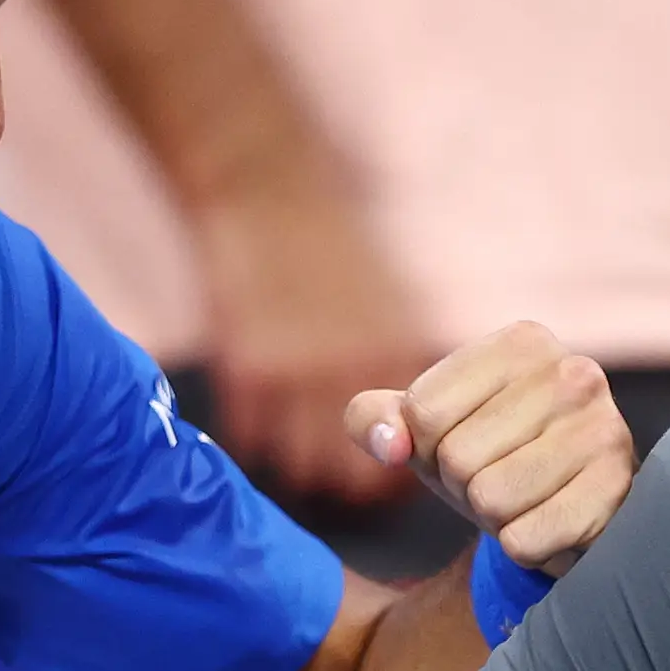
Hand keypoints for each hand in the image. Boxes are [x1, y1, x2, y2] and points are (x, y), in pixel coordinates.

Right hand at [188, 169, 431, 505]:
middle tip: (343, 465)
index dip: (403, 466)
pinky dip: (258, 434)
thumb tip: (421, 428)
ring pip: (301, 470)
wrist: (271, 189)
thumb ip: (412, 362)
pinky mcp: (247, 368)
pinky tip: (264, 410)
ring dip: (300, 462)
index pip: (413, 455)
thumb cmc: (341, 244)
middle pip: (355, 481)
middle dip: (350, 481)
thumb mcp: (398, 297)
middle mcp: (354, 371)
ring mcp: (297, 374)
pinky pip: (253, 438)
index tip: (392, 459)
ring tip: (299, 439)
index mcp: (400, 353)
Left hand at [343, 321, 632, 573]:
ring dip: (493, 517)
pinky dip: (524, 546)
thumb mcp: (424, 429)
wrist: (569, 503)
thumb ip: (375, 420)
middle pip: (458, 457)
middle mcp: (574, 374)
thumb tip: (390, 445)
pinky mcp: (618, 492)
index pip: (424, 412)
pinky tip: (549, 522)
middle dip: (461, 483)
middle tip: (497, 476)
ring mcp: (605, 431)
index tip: (461, 443)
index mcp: (523, 342)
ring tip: (523, 498)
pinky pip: (525, 540)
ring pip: (491, 500)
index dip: (426, 446)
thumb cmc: (488, 454)